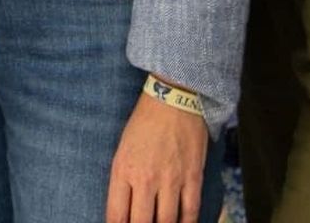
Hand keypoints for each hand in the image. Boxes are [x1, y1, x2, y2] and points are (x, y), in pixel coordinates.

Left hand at [105, 89, 206, 222]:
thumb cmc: (144, 123)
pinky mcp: (193, 178)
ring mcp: (171, 180)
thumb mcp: (123, 150)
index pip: (116, 216)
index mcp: (123, 169)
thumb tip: (125, 212)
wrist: (172, 99)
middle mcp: (145, 179)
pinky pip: (190, 214)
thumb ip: (123, 182)